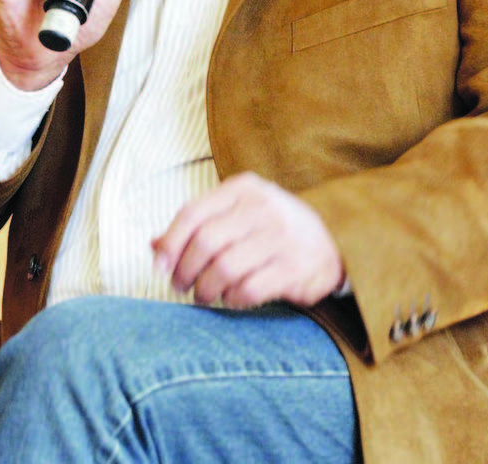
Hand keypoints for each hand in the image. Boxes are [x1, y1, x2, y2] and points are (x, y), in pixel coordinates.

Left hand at [151, 172, 344, 308]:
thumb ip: (199, 225)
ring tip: (205, 295)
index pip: (192, 213)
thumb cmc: (272, 228)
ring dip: (206, 289)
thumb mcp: (238, 213)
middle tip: (181, 286)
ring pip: (224, 268)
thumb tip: (153, 246)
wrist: (333, 240)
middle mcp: (261, 207)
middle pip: (205, 242)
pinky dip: (232, 299)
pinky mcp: (294, 267)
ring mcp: (280, 236)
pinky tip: (232, 298)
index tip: (160, 266)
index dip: (170, 243)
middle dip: (185, 271)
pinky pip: (248, 289)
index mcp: (243, 189)